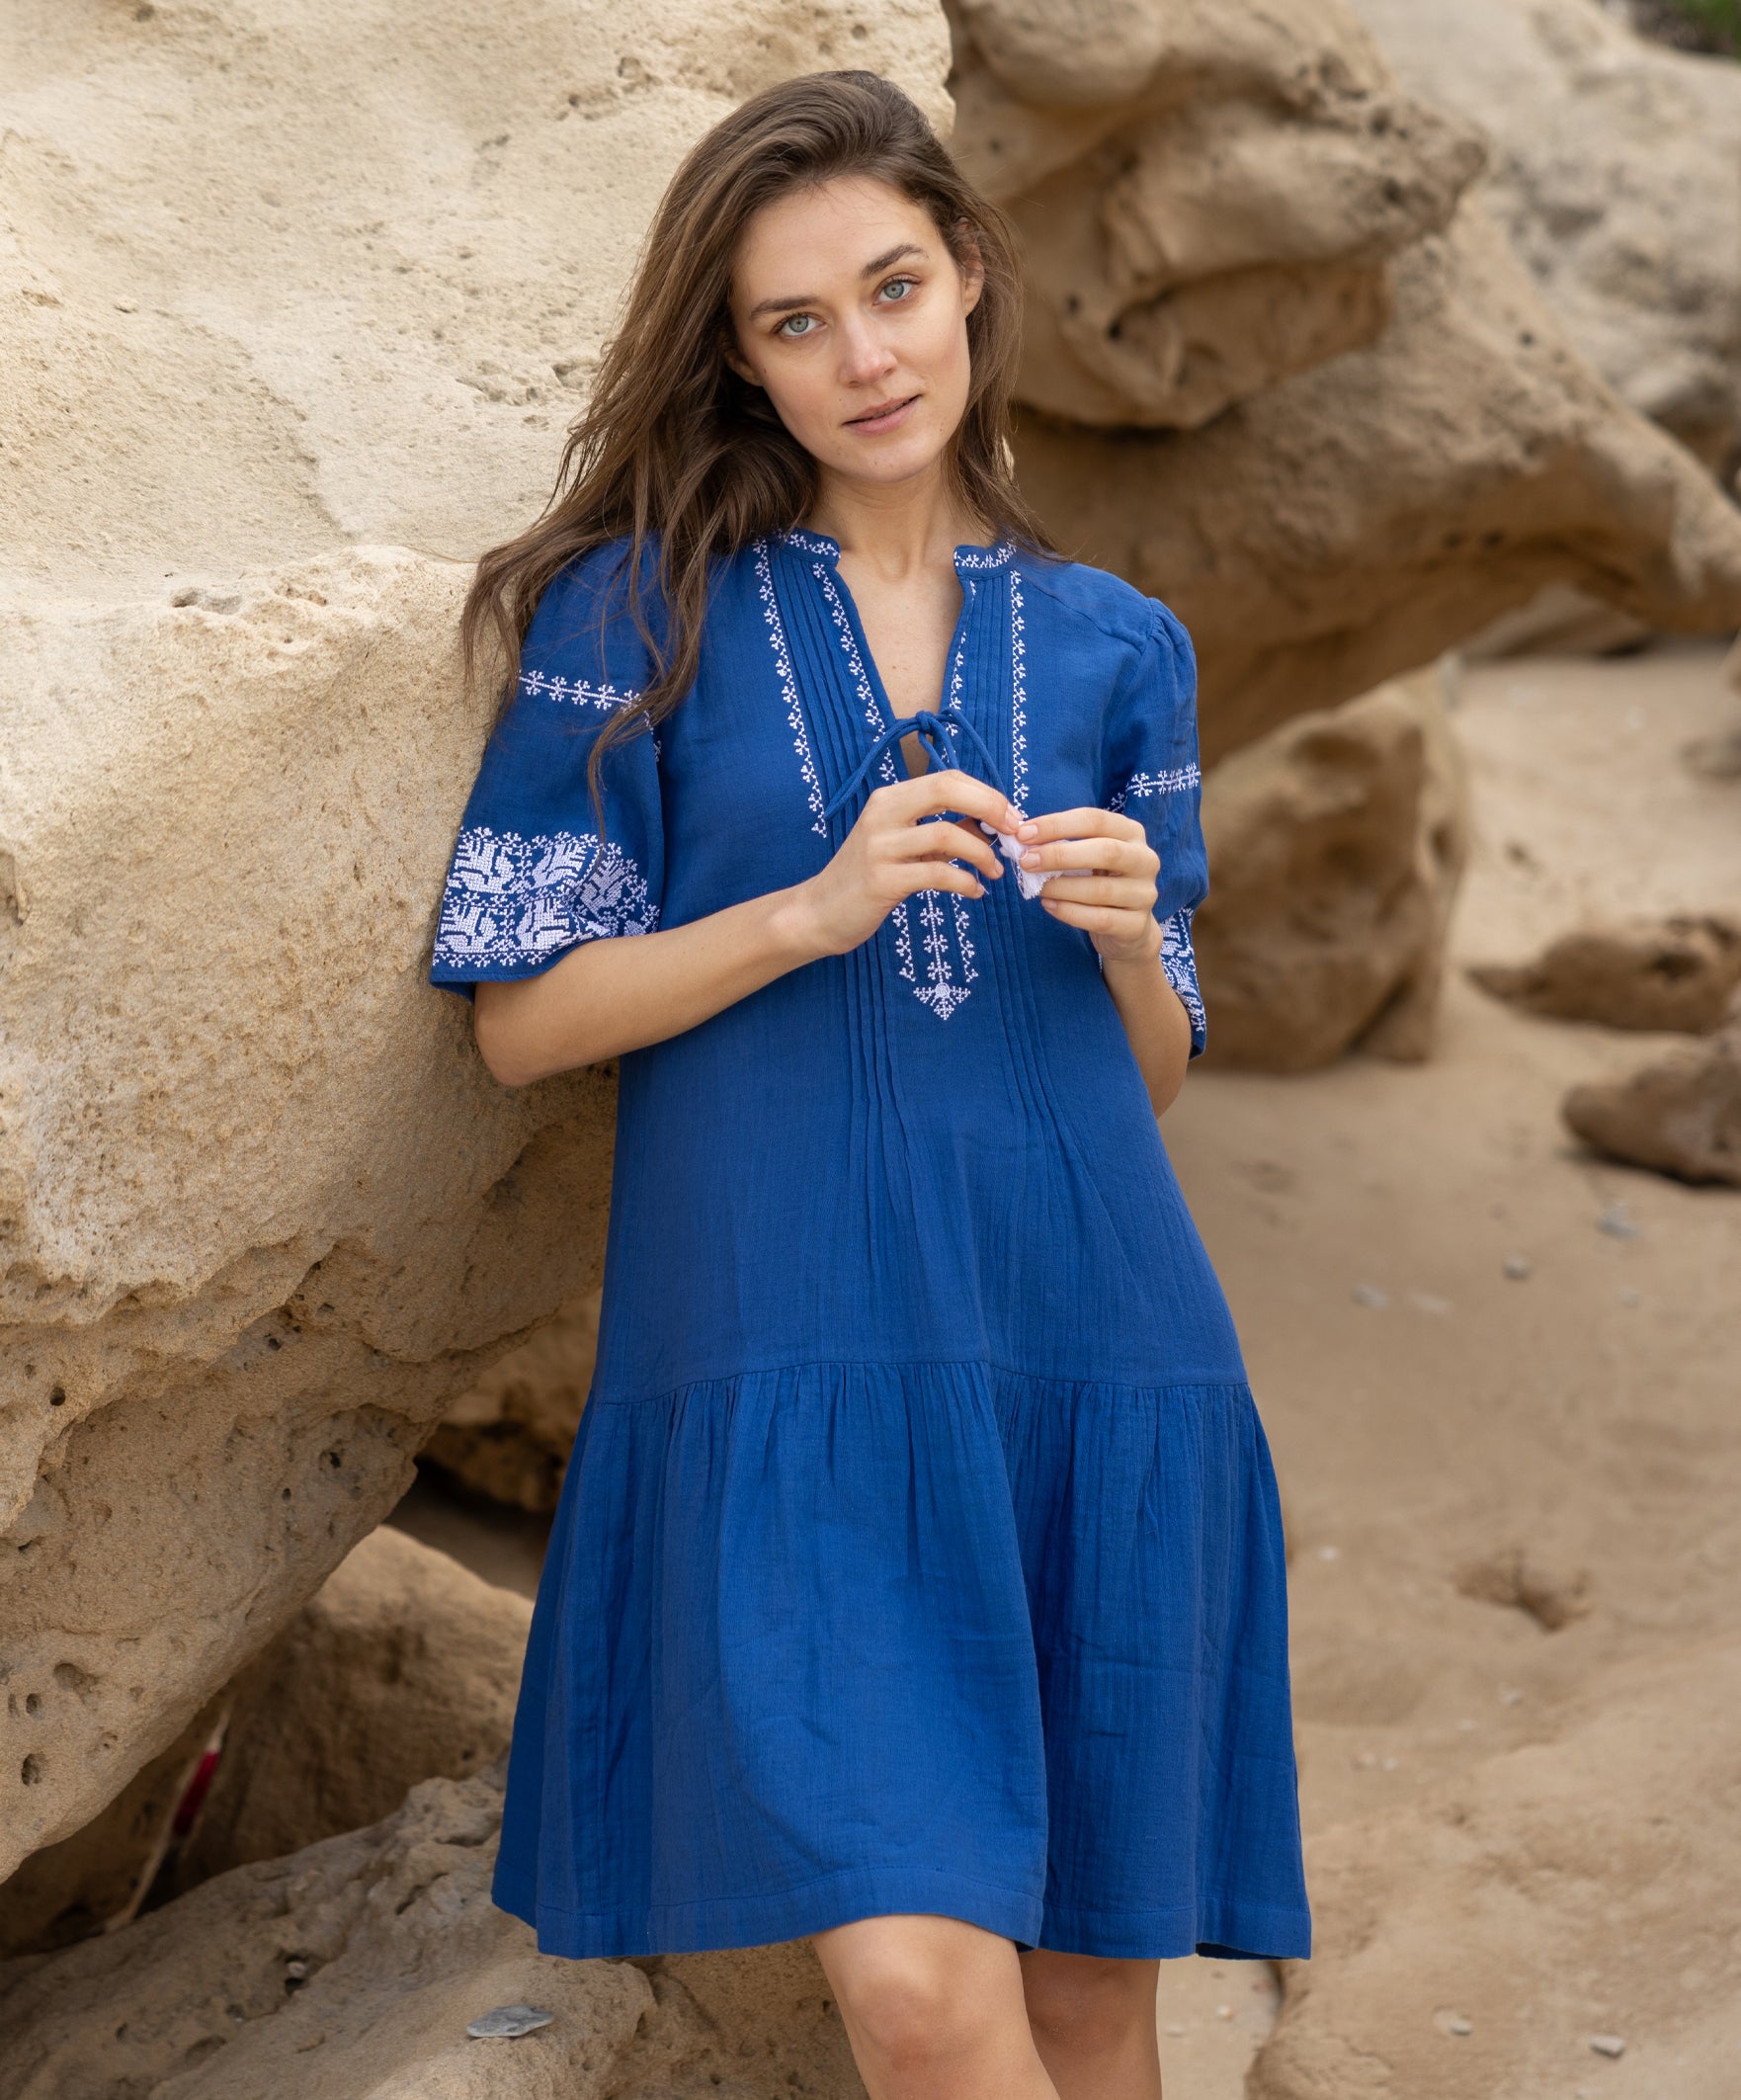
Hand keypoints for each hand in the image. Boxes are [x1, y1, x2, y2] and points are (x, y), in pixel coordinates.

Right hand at [791, 769, 1019, 957]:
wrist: (821, 912)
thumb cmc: (868, 876)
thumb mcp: (904, 844)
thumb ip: (943, 829)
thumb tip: (992, 823)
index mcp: (890, 798)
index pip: (948, 778)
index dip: (987, 794)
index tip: (1011, 817)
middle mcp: (883, 813)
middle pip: (947, 789)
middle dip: (991, 808)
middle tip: (1014, 834)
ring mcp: (880, 846)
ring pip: (947, 834)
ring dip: (982, 854)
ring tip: (995, 872)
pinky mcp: (882, 880)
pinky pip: (938, 873)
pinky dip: (965, 882)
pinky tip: (974, 892)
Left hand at [1011, 806, 1162, 963]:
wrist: (1127, 927)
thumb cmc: (1099, 881)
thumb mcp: (1087, 855)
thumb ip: (1063, 844)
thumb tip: (1022, 838)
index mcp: (1131, 833)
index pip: (1095, 820)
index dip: (1057, 824)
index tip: (1023, 834)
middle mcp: (1145, 859)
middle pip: (1106, 851)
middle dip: (1060, 855)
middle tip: (1026, 861)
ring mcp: (1144, 894)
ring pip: (1101, 890)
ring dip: (1061, 887)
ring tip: (1036, 887)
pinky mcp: (1136, 925)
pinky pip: (1100, 919)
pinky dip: (1070, 912)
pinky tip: (1049, 906)